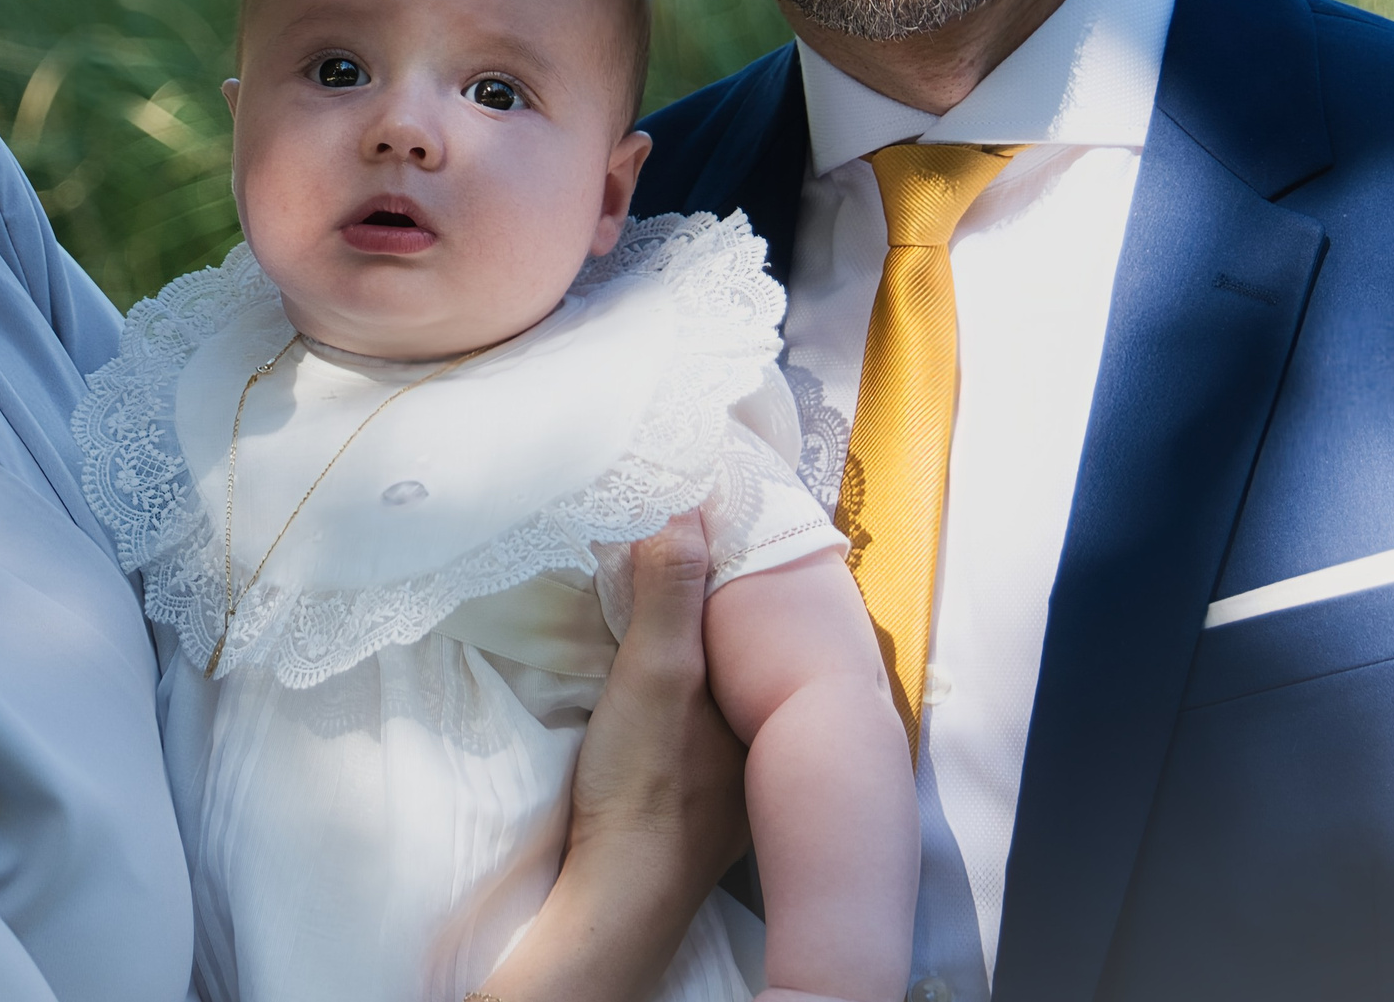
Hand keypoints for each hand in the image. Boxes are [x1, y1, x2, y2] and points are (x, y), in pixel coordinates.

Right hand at [474, 512, 747, 1001]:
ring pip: (723, 666)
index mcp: (775, 695)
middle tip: (683, 524)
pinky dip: (683, 666)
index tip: (703, 498)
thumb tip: (685, 501)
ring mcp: (736, 754)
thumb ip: (669, 593)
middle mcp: (767, 723)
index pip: (758, 602)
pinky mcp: (700, 777)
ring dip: (696, 627)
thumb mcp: (655, 674)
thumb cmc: (645, 785)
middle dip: (716, 584)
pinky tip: (657, 655)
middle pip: (742, 632)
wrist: (618, 895)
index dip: (733, 551)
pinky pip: (702, 698)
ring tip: (665, 572)